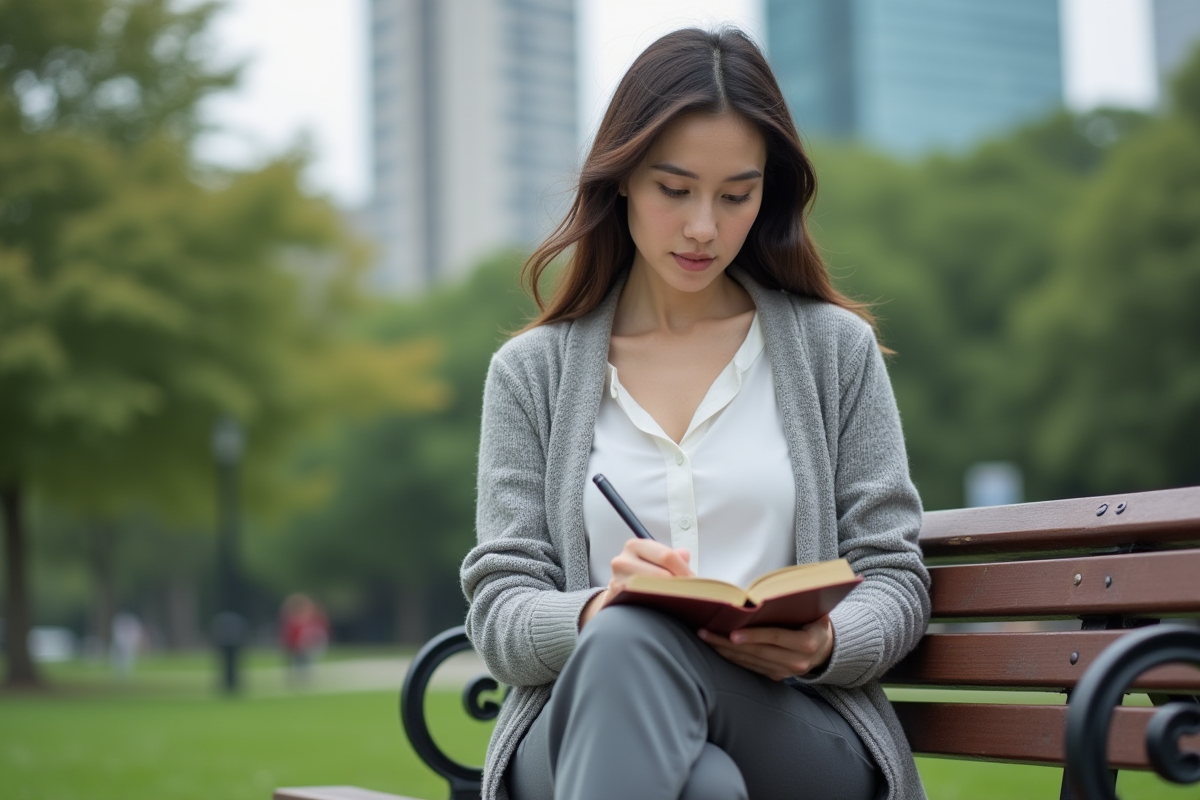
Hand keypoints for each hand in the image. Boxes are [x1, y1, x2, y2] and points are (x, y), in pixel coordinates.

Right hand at [579, 540, 692, 629]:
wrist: (620, 591)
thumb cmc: (642, 573)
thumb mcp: (655, 560)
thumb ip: (672, 556)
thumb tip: (685, 554)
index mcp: (635, 546)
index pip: (667, 556)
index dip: (684, 570)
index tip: (695, 582)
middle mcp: (622, 561)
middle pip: (660, 575)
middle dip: (679, 586)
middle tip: (691, 594)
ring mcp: (618, 581)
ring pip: (652, 591)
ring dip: (670, 597)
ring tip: (681, 601)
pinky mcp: (616, 599)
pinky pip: (642, 603)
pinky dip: (657, 606)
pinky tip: (666, 608)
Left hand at [696, 615, 833, 680]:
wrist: (826, 648)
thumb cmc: (814, 621)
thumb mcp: (812, 611)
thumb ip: (791, 604)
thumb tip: (762, 595)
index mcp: (807, 643)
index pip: (776, 638)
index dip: (754, 636)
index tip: (732, 634)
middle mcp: (797, 662)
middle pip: (757, 651)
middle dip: (728, 642)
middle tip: (706, 632)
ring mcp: (785, 672)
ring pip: (750, 661)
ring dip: (725, 650)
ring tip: (705, 637)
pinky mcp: (776, 676)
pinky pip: (750, 667)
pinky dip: (733, 656)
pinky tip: (717, 646)